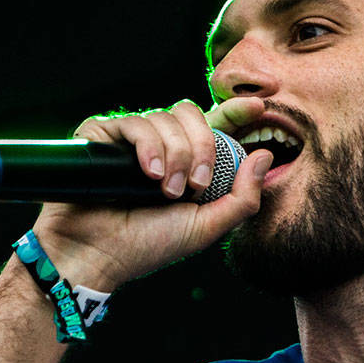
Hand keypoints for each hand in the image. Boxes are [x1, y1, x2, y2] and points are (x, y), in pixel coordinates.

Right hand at [30, 97, 275, 293]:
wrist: (98, 254)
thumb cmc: (147, 245)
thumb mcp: (206, 226)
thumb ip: (242, 197)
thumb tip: (265, 156)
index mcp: (185, 162)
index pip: (213, 125)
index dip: (234, 112)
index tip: (257, 107)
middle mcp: (160, 146)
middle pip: (192, 114)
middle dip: (201, 147)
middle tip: (195, 185)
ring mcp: (130, 139)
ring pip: (164, 118)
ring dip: (174, 156)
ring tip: (165, 190)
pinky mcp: (102, 135)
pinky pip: (133, 123)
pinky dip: (148, 146)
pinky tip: (149, 173)